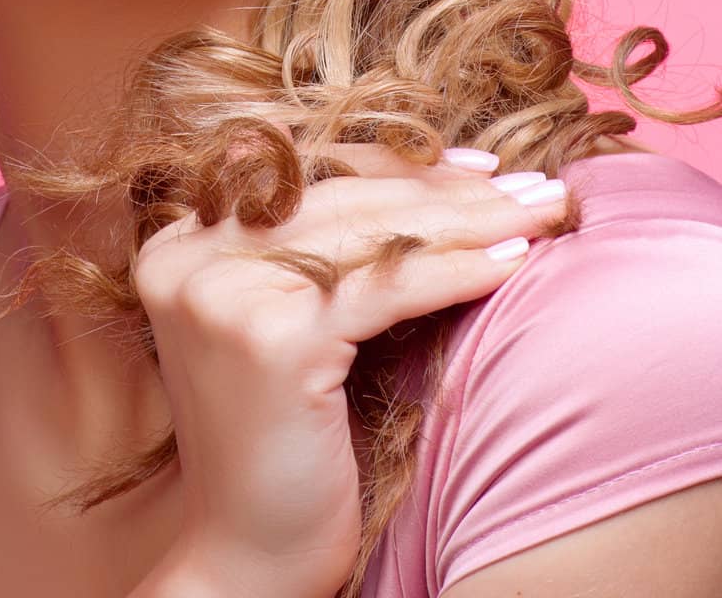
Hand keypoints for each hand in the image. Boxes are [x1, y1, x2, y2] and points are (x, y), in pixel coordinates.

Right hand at [132, 139, 567, 594]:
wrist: (248, 557)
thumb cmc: (283, 440)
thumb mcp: (292, 320)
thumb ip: (322, 247)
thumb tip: (430, 171)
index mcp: (181, 241)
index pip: (308, 176)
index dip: (397, 165)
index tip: (480, 167)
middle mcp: (186, 255)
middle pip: (344, 199)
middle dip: (448, 191)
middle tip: (536, 185)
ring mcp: (221, 292)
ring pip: (371, 238)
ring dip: (470, 222)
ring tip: (542, 214)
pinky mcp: (268, 337)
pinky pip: (384, 289)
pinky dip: (456, 273)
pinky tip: (512, 265)